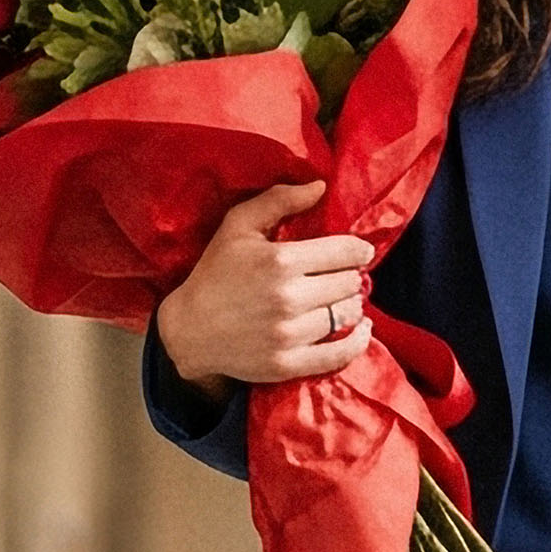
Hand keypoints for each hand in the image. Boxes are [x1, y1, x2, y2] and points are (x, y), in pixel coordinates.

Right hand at [151, 182, 376, 387]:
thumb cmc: (215, 272)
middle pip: (349, 283)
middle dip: (351, 276)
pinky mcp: (287, 364)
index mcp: (280, 260)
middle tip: (344, 276)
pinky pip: (339, 355)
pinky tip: (361, 330)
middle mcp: (288, 298)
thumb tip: (320, 187)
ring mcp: (289, 334)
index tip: (361, 252)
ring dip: (352, 305)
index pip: (344, 252)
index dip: (358, 250)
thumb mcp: (238, 226)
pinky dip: (357, 342)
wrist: (189, 330)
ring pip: (347, 314)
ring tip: (344, 299)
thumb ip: (279, 200)